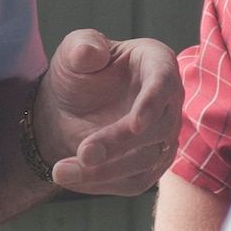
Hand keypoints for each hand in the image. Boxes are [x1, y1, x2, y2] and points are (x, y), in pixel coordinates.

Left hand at [37, 29, 183, 195]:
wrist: (69, 108)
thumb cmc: (78, 73)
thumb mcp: (72, 53)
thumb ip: (82, 46)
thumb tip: (91, 53)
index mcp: (157, 64)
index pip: (164, 84)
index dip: (152, 104)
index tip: (135, 125)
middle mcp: (168, 103)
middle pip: (158, 129)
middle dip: (119, 144)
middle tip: (83, 153)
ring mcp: (163, 137)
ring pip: (147, 161)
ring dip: (106, 171)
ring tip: (62, 171)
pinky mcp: (151, 166)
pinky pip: (134, 182)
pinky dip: (102, 183)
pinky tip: (71, 177)